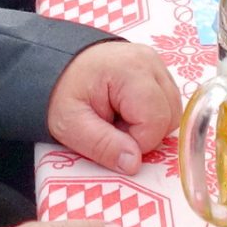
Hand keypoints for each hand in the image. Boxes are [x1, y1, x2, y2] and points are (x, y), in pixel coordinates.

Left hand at [47, 42, 182, 174]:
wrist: (54, 64)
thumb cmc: (60, 91)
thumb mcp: (71, 124)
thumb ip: (102, 145)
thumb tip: (134, 163)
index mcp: (132, 71)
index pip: (155, 123)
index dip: (135, 141)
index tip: (108, 134)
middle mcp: (151, 62)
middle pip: (170, 117)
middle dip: (144, 133)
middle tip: (112, 128)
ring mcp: (156, 63)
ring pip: (173, 111)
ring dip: (150, 125)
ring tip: (119, 119)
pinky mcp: (156, 68)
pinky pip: (167, 101)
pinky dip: (151, 114)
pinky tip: (127, 110)